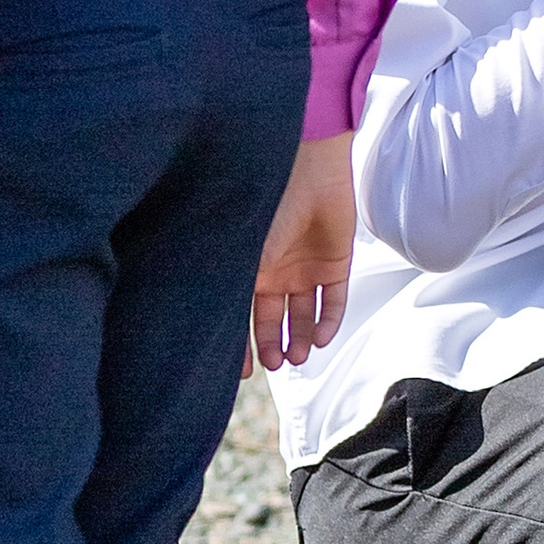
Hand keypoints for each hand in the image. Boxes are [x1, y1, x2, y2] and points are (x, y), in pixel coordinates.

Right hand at [248, 130, 356, 374]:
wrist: (310, 171)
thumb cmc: (269, 206)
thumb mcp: (244, 254)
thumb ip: (232, 291)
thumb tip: (208, 330)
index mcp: (251, 268)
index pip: (244, 314)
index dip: (242, 343)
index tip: (242, 371)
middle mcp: (277, 271)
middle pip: (274, 319)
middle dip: (274, 345)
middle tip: (274, 365)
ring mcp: (307, 267)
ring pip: (305, 314)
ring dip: (302, 338)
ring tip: (298, 358)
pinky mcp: (336, 263)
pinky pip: (334, 300)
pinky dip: (330, 322)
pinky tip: (323, 340)